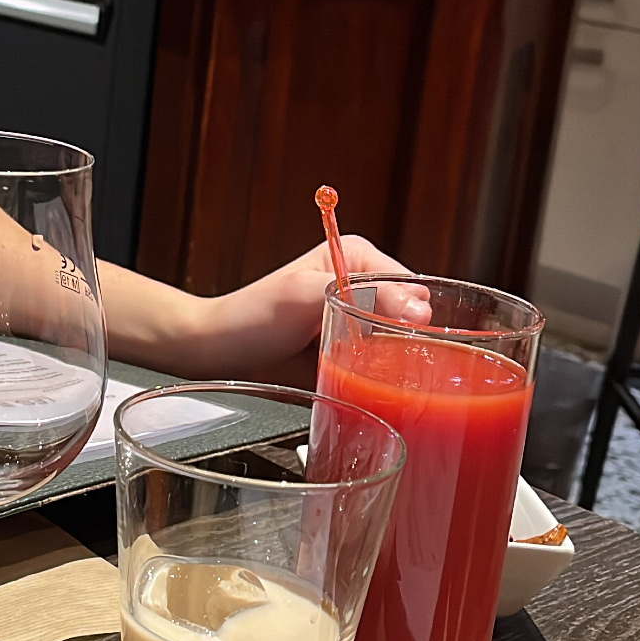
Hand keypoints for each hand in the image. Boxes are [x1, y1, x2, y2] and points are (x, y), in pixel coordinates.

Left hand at [184, 238, 431, 380]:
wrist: (222, 352)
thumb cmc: (254, 315)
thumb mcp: (308, 295)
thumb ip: (363, 294)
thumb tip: (417, 310)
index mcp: (359, 257)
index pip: (410, 287)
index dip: (412, 317)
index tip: (399, 340)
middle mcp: (364, 285)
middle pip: (409, 318)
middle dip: (403, 343)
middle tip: (381, 360)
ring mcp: (358, 320)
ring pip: (397, 345)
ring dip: (390, 363)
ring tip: (368, 371)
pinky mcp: (350, 350)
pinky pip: (378, 366)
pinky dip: (376, 377)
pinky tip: (364, 383)